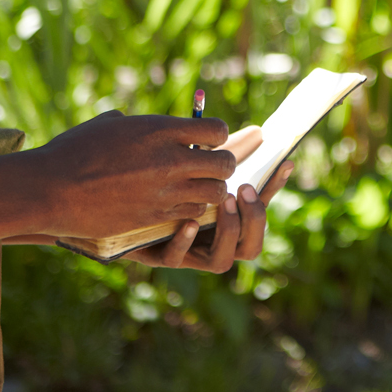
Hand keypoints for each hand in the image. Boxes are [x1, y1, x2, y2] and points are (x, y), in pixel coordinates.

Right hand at [31, 110, 236, 241]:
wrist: (50, 189)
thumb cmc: (74, 151)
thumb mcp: (110, 124)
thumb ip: (142, 124)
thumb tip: (156, 126)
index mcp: (160, 129)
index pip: (216, 130)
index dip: (215, 136)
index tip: (205, 140)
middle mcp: (169, 159)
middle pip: (224, 163)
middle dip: (220, 165)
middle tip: (207, 167)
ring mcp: (164, 191)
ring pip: (215, 192)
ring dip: (209, 189)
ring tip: (194, 187)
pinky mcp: (155, 216)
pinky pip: (193, 212)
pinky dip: (191, 209)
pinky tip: (177, 204)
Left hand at [133, 126, 291, 273]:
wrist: (107, 199)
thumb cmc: (152, 178)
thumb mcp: (188, 162)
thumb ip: (220, 151)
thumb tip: (258, 130)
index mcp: (223, 218)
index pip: (259, 209)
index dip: (274, 188)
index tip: (285, 162)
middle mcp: (209, 241)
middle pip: (251, 246)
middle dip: (255, 219)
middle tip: (244, 189)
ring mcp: (186, 252)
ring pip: (221, 261)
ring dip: (228, 232)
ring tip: (223, 202)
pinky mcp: (156, 255)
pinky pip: (175, 258)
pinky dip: (184, 242)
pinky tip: (189, 221)